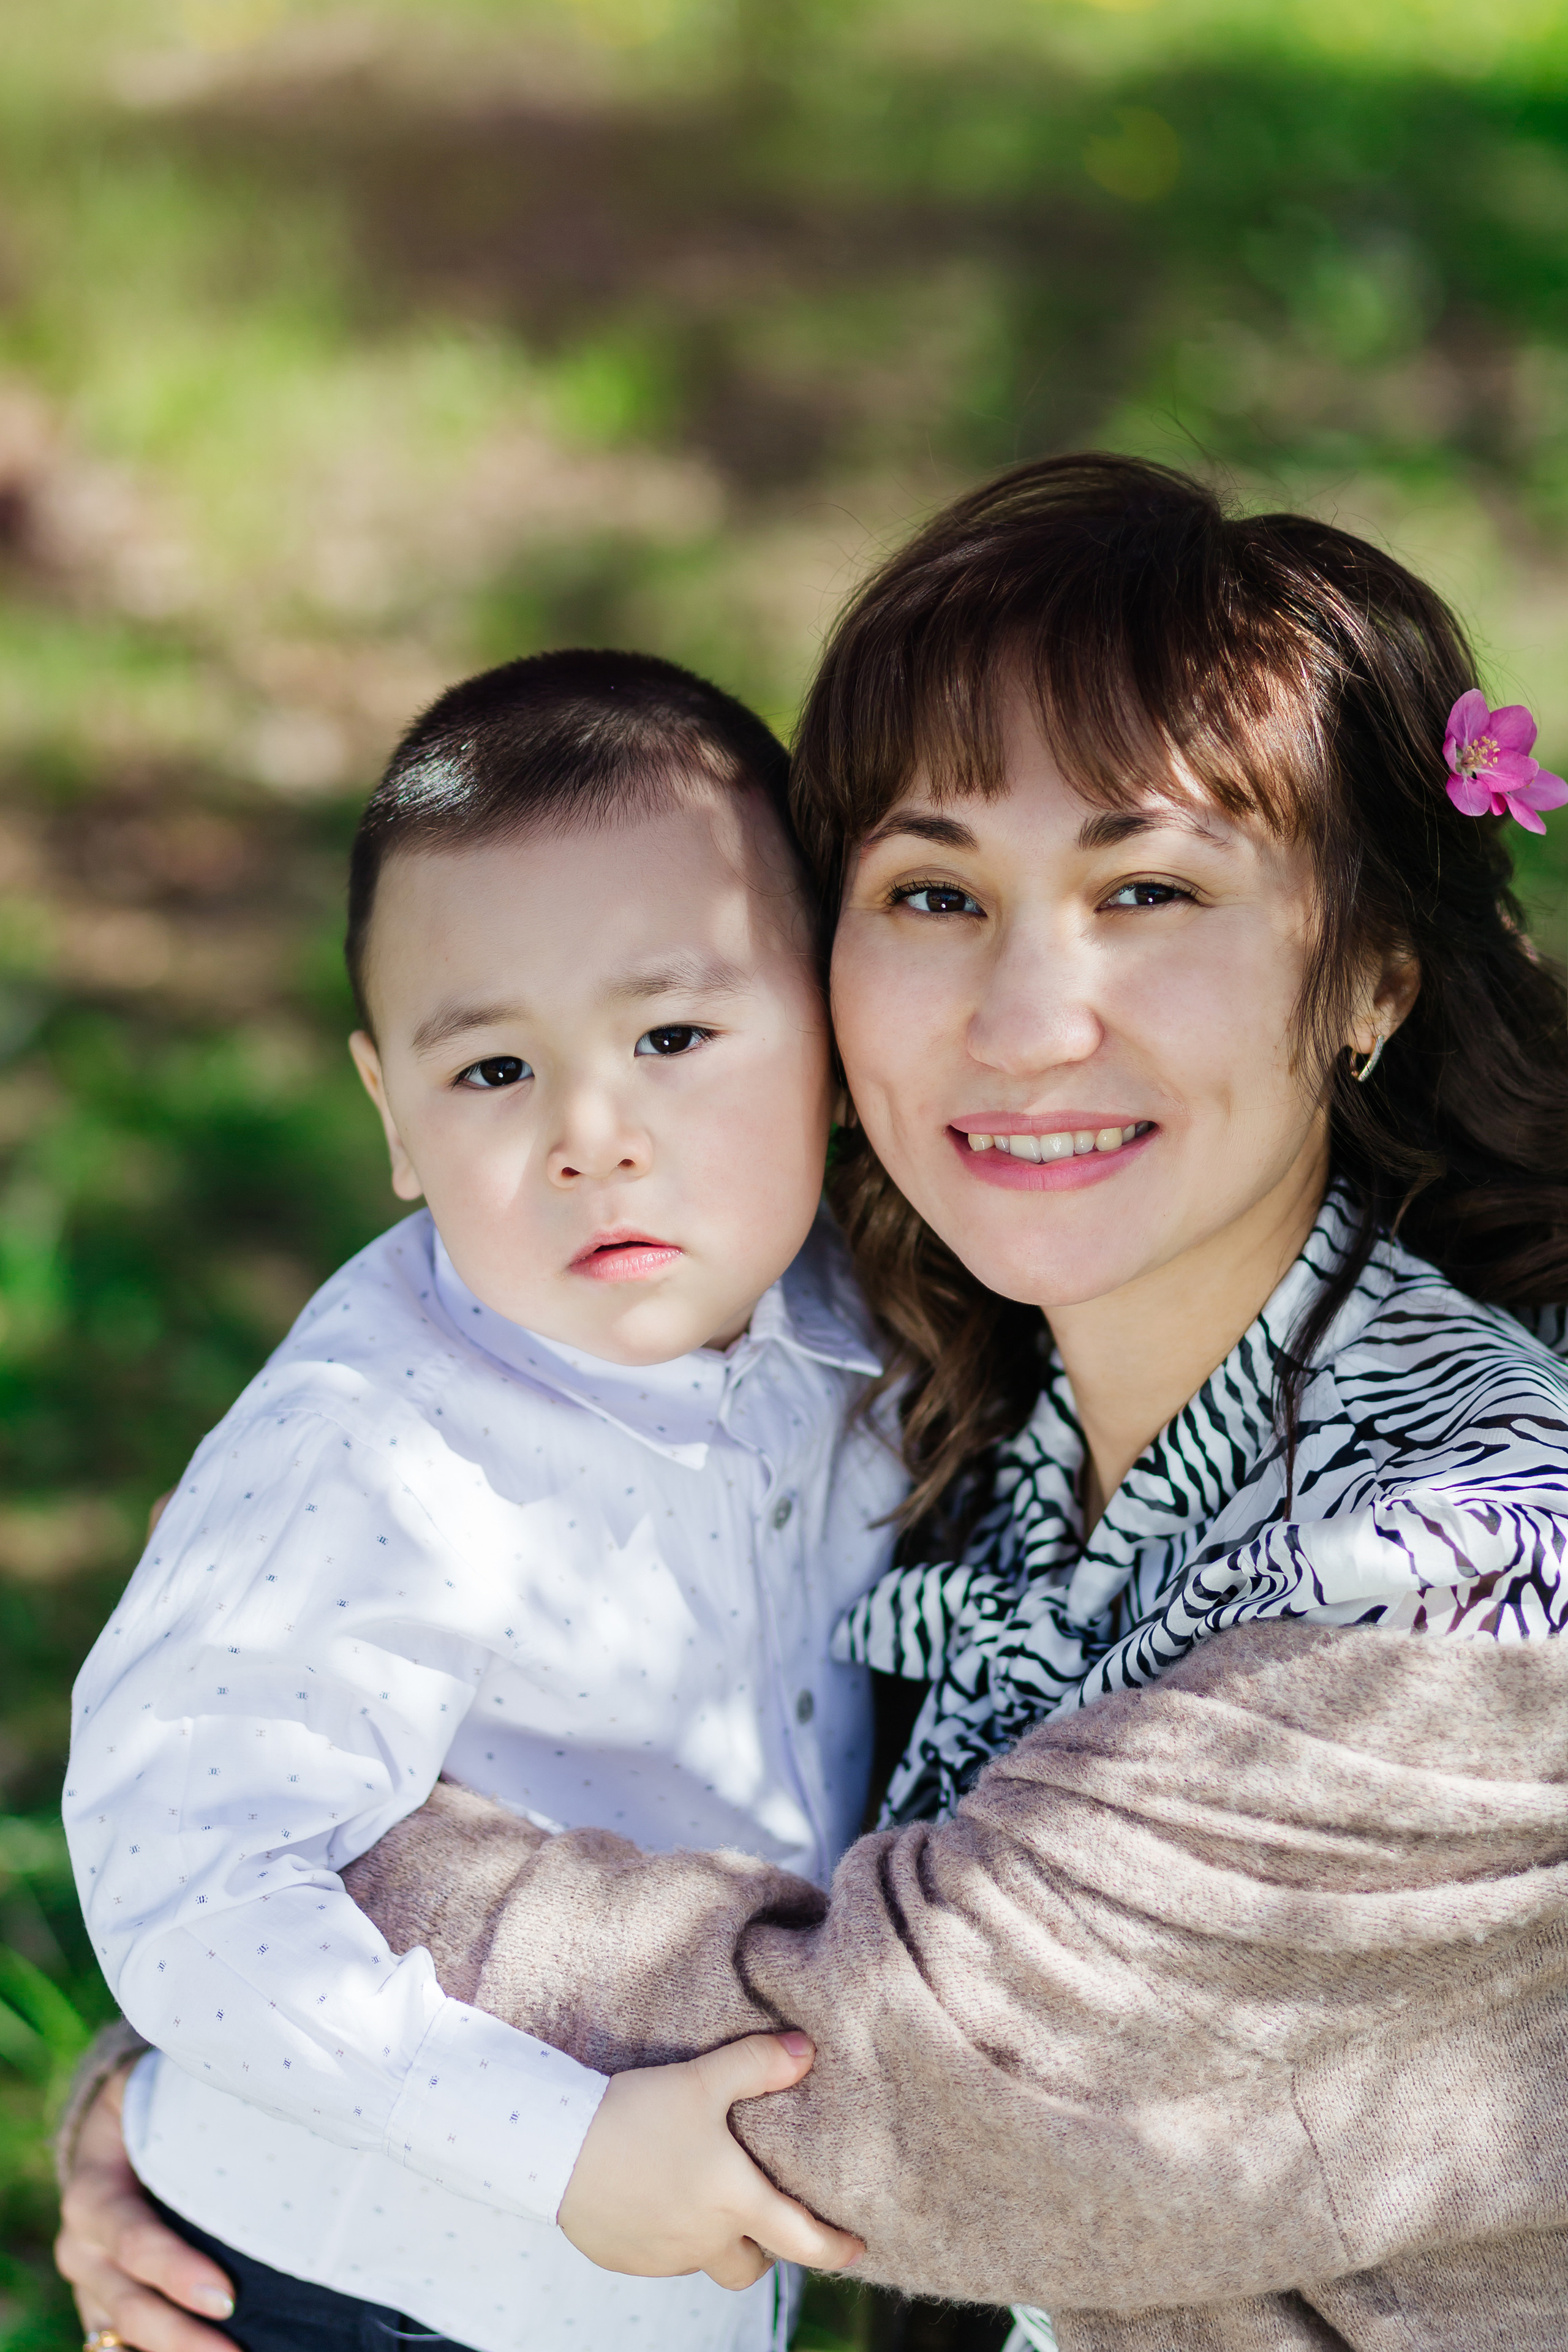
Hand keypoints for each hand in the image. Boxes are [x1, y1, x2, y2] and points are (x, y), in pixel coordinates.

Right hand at [55, 2068, 235, 2350]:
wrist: (110, 2133)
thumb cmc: (152, 2106)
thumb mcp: (157, 2090)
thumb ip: (196, 2091)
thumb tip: (267, 2083)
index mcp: (93, 2195)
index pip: (134, 2241)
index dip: (175, 2271)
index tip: (224, 2297)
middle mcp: (84, 2249)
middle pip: (130, 2305)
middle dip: (182, 2335)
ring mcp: (92, 2286)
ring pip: (125, 2334)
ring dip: (176, 2351)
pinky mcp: (104, 2308)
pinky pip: (124, 2342)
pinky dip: (161, 2351)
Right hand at [558, 2029, 863, 2290]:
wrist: (555, 2149)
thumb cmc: (635, 2115)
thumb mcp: (701, 2081)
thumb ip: (757, 2064)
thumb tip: (806, 2050)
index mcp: (734, 2203)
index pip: (802, 2242)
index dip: (835, 2249)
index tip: (856, 2247)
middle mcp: (704, 2241)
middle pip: (751, 2267)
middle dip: (766, 2249)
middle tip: (765, 2217)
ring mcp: (663, 2256)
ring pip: (704, 2258)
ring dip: (713, 2236)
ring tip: (701, 2192)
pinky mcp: (626, 2258)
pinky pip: (662, 2254)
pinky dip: (670, 2233)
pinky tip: (654, 2192)